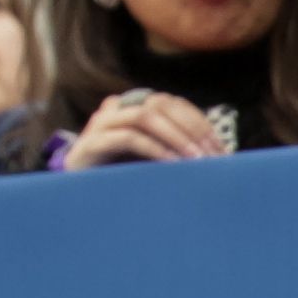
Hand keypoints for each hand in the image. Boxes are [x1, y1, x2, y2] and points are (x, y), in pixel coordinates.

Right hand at [60, 89, 226, 169]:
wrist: (76, 193)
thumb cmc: (121, 176)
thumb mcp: (152, 159)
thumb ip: (174, 149)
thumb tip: (218, 157)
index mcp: (133, 106)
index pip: (173, 104)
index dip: (200, 123)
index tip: (220, 149)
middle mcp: (116, 108)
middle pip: (161, 105)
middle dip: (191, 130)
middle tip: (212, 156)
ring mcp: (101, 123)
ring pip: (144, 116)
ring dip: (175, 137)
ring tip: (195, 160)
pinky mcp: (91, 143)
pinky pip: (128, 137)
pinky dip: (154, 149)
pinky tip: (171, 164)